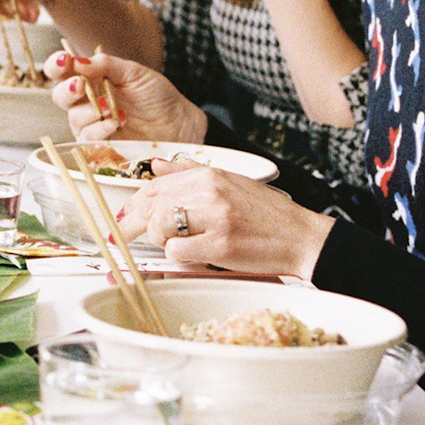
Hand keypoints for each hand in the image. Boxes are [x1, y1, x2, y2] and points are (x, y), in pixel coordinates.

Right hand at [45, 49, 205, 143]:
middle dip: (66, 90)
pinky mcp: (101, 144)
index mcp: (92, 79)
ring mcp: (93, 124)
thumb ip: (106, 65)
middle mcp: (87, 101)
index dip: (57, 65)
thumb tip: (78, 61)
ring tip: (111, 106)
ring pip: (74, 118)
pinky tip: (116, 122)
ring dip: (89, 111)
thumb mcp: (134, 73)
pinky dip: (99, 128)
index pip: (63, 71)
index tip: (64, 60)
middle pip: (60, 96)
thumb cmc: (157, 95)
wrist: (179, 122)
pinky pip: (88, 138)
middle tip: (79, 85)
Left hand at [115, 166, 333, 276]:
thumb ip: (189, 174)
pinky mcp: (220, 244)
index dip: (131, 204)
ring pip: (159, 227)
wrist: (301, 236)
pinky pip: (177, 252)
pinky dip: (178, 258)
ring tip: (177, 245)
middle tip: (122, 238)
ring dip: (160, 241)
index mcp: (208, 174)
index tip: (123, 218)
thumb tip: (156, 166)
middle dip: (130, 224)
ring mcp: (214, 217)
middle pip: (149, 205)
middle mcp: (209, 191)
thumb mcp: (229, 183)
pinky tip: (194, 256)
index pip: (153, 186)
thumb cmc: (265, 214)